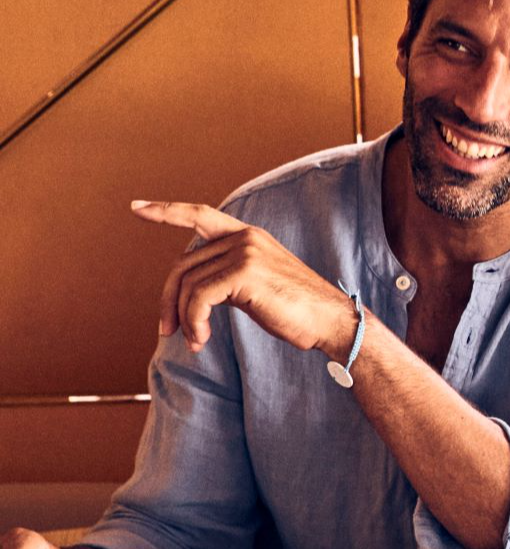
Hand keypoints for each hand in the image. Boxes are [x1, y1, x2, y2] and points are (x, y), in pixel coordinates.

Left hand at [134, 201, 356, 357]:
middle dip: (168, 300)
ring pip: (188, 284)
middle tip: (167, 331)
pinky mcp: (244, 273)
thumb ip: (226, 278)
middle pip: (183, 265)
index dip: (166, 211)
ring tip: (194, 341)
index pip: (199, 215)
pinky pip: (199, 298)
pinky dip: (194, 322)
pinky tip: (202, 339)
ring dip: (183, 318)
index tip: (137, 207)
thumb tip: (191, 294)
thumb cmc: (298, 311)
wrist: (332, 321)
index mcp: (249, 236)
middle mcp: (245, 237)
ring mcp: (245, 252)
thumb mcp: (257, 286)